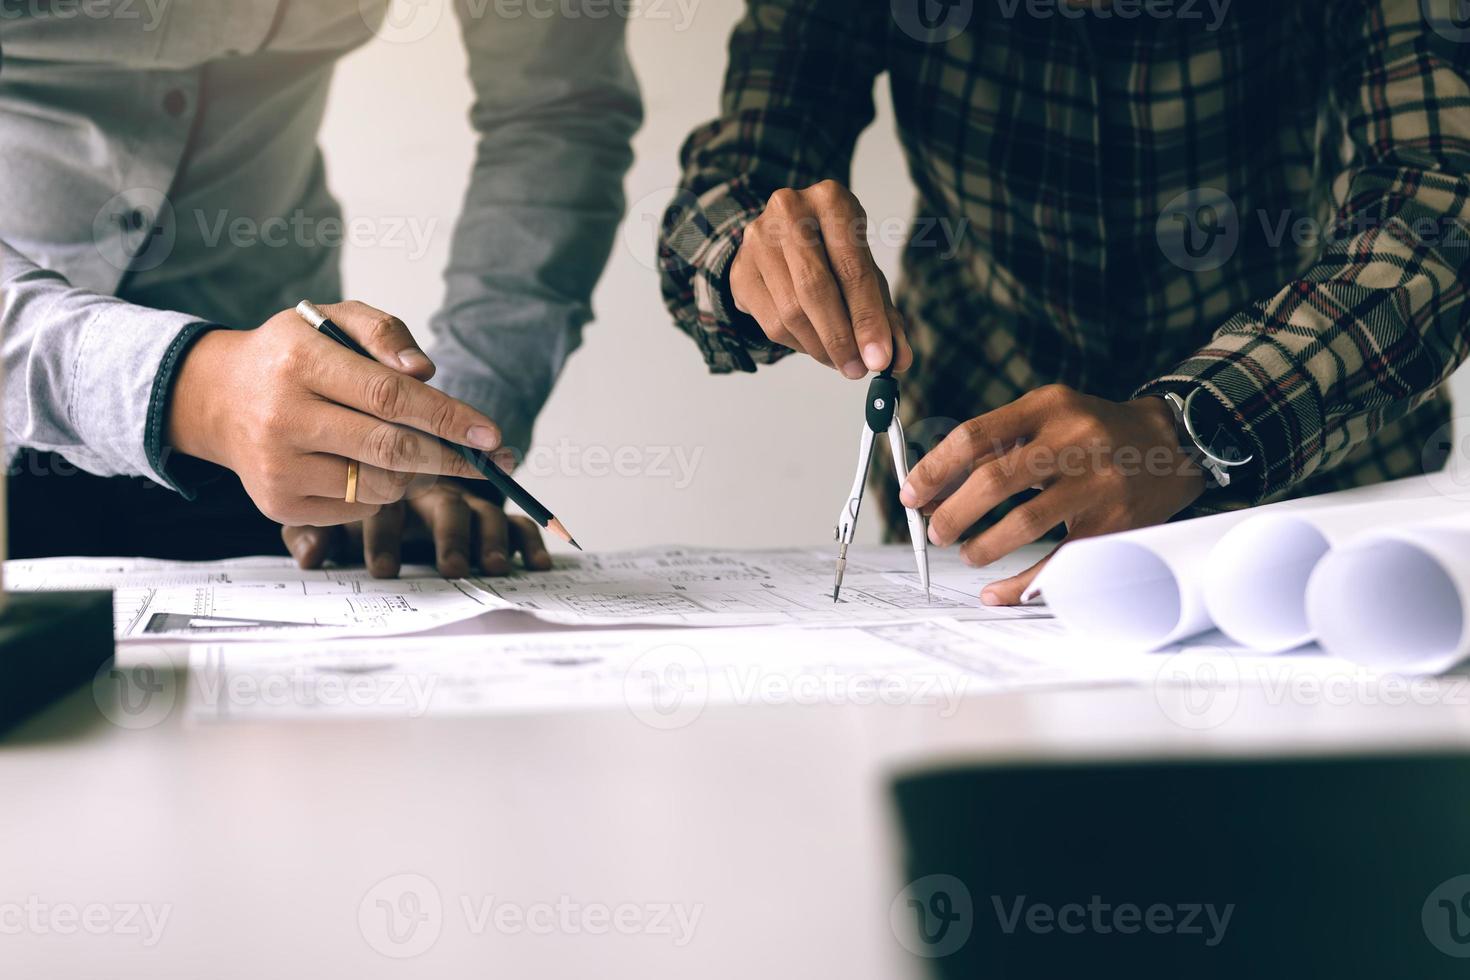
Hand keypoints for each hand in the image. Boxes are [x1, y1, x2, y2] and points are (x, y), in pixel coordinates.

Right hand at [168, 301, 502, 526]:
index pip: (391, 396)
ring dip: (413, 474)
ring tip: (408, 449)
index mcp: (300, 360)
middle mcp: (284, 416)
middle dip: (450, 458)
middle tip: (486, 461)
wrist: (218, 397)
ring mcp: (278, 467)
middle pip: (391, 450)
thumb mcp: (332, 319)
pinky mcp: (278, 504)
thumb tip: (426, 372)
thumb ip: (385, 333)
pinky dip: (379, 492)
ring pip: (381, 487)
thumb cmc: (291, 355)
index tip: (491, 435)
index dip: (449, 418)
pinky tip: (364, 465)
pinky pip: (357, 509)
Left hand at [282, 481, 552, 578]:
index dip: (386, 535)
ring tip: (492, 568)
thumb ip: (309, 529)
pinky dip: (528, 540)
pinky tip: (536, 564)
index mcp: (381, 475)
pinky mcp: (486, 509)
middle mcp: (425, 483)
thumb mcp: (317, 507)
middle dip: (449, 537)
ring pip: (481, 509)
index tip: (382, 571)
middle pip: (443, 502)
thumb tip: (309, 557)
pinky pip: (515, 521)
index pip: (386, 498)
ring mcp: (458, 495)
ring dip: (490, 537)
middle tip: (451, 569)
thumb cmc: (341, 489)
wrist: (376, 453)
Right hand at [730, 180, 911, 377]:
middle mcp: (789, 211)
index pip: (852, 268)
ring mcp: (757, 240)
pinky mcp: (740, 270)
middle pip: (815, 289)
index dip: (868, 319)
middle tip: (858, 370)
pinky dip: (798, 345)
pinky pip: (771, 323)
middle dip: (841, 339)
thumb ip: (885, 315)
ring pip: (790, 312)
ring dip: (820, 348)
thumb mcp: (865, 272)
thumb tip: (898, 359)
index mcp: (831, 201)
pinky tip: (814, 345)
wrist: (785, 235)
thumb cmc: (832, 253)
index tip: (880, 359)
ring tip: (840, 361)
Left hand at [900, 386, 1207, 604]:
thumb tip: (930, 491)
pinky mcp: (1114, 524)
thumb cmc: (1091, 433)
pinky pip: (1058, 561)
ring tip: (968, 553)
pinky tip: (997, 591)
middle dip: (953, 513)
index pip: (975, 436)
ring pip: (1024, 523)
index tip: (911, 493)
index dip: (935, 469)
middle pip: (995, 480)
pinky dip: (1021, 582)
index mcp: (1048, 407)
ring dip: (983, 546)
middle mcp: (1075, 440)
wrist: (1172, 443)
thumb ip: (994, 445)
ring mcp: (1097, 484)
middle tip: (936, 532)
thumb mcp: (1047, 418)